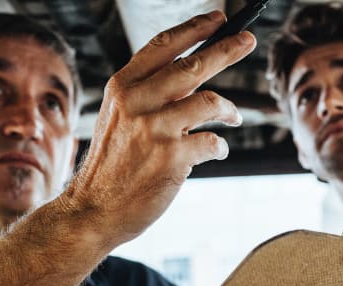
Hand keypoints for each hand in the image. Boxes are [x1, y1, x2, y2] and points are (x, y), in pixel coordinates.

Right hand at [59, 11, 255, 247]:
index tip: (218, 19)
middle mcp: (137, 102)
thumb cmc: (113, 165)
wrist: (94, 209)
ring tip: (234, 118)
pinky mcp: (173, 158)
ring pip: (210, 102)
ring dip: (230, 110)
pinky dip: (220, 147)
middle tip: (248, 39)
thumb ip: (151, 97)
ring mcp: (156, 129)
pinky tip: (217, 151)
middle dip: (227, 48)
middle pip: (194, 65)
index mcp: (123, 87)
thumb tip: (195, 79)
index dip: (195, 29)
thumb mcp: (120, 119)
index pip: (163, 46)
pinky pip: (213, 142)